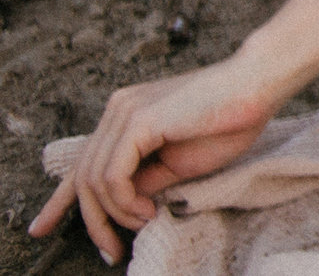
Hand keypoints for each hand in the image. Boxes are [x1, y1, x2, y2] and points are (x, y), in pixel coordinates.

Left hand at [30, 57, 279, 262]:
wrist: (259, 84)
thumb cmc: (229, 121)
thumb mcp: (179, 163)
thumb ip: (147, 179)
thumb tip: (124, 204)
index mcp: (125, 116)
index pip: (81, 163)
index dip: (58, 201)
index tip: (41, 229)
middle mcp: (117, 110)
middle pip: (80, 177)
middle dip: (91, 222)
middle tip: (110, 252)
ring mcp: (124, 113)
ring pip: (92, 181)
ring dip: (114, 214)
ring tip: (144, 223)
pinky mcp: (137, 121)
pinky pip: (112, 176)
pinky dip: (124, 202)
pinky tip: (146, 210)